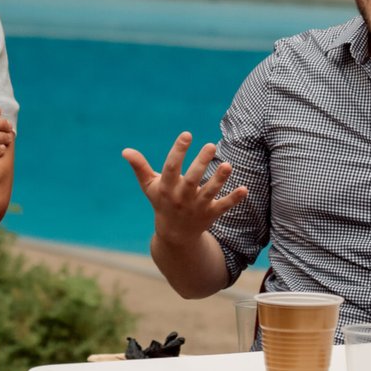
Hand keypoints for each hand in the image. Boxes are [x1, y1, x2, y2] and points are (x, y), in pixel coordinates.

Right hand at [122, 132, 247, 244]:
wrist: (174, 235)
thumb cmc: (162, 203)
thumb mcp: (149, 186)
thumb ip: (140, 167)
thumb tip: (125, 150)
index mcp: (167, 188)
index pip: (171, 168)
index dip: (178, 151)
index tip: (187, 135)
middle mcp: (182, 198)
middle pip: (191, 179)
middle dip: (201, 163)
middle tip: (211, 145)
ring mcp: (197, 207)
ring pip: (209, 192)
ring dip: (219, 180)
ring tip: (228, 165)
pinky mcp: (210, 214)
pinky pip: (223, 206)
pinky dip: (234, 199)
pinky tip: (244, 188)